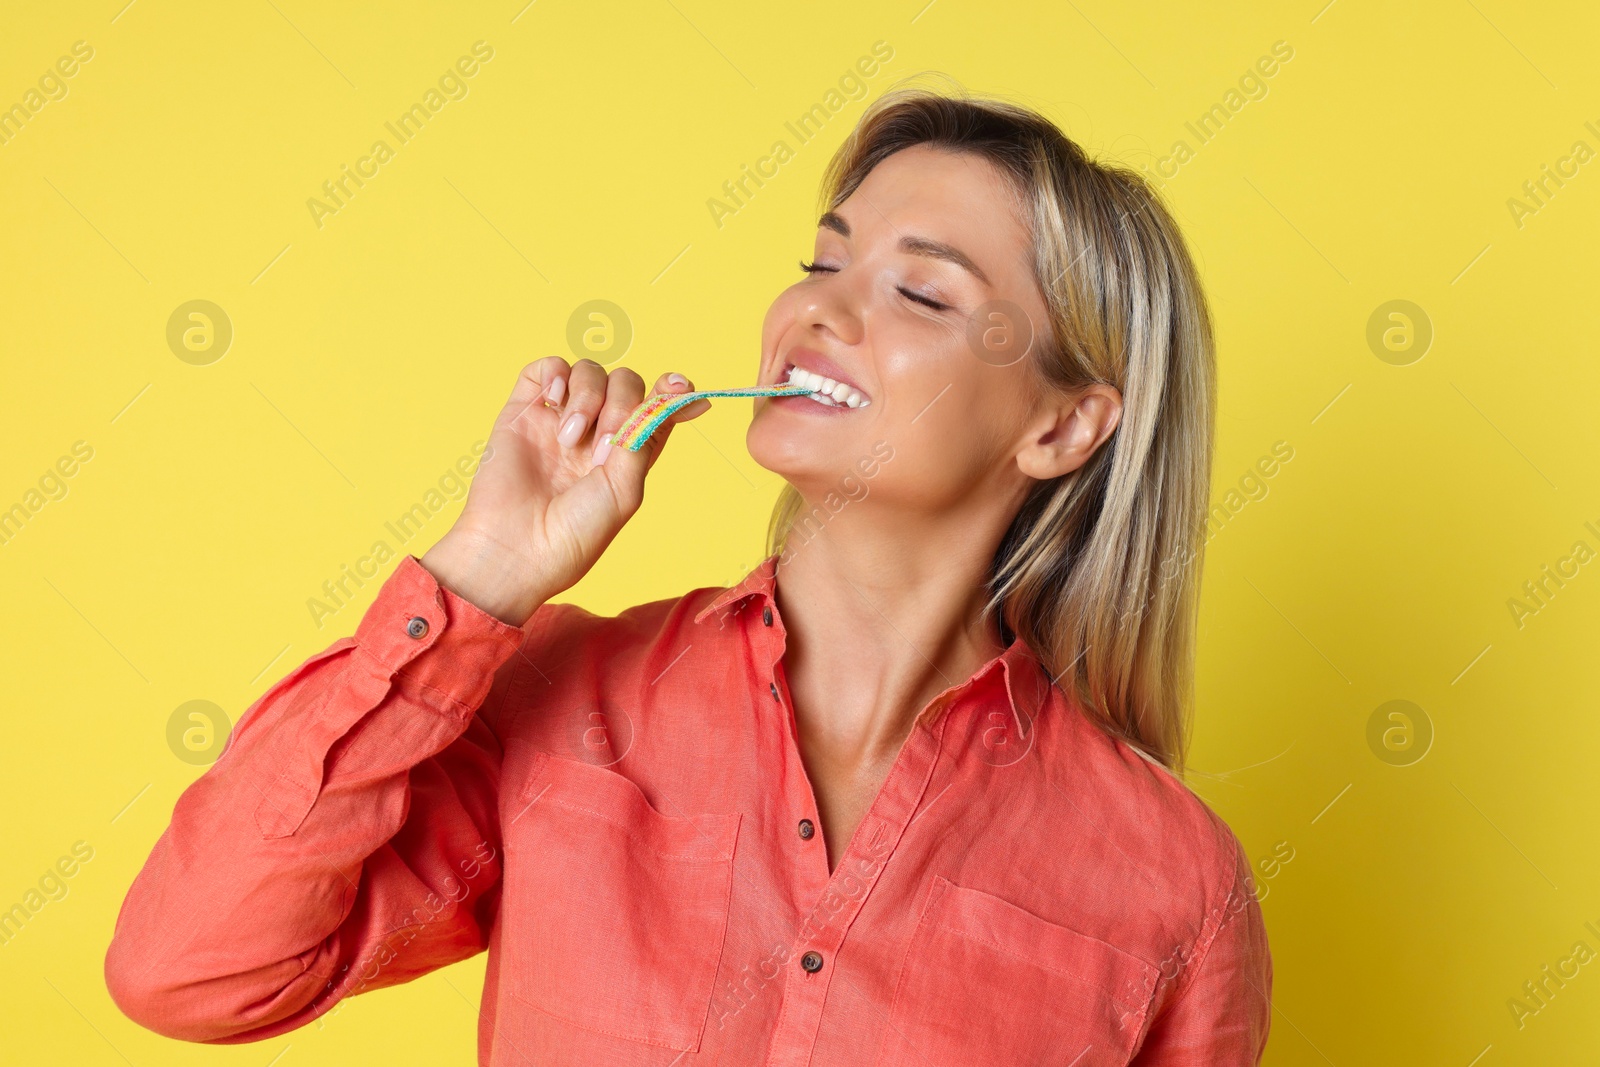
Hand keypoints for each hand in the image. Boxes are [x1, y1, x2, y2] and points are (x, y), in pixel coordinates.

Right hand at [420, 358, 709, 624]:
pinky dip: (555, 373)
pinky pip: (547, 367)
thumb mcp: (625, 488)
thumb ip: (645, 436)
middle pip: (625, 382)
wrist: (516, 546)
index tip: (679, 386)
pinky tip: (553, 401)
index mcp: (627, 453)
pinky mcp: (524, 410)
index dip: (671, 391)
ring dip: (588, 398)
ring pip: (589, 371)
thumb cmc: (574, 530)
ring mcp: (560, 418)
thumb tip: (679, 393)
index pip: (656, 407)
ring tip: (568, 440)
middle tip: (602, 447)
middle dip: (622, 404)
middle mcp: (596, 432)